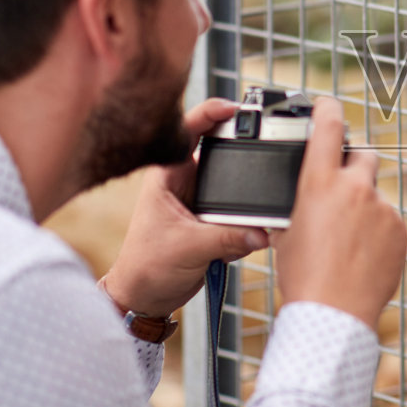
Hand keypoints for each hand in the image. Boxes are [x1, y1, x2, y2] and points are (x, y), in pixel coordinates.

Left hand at [101, 98, 267, 318]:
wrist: (145, 298)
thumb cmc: (146, 267)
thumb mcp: (188, 248)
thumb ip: (227, 239)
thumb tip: (262, 233)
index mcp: (168, 176)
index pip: (188, 129)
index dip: (212, 112)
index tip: (236, 109)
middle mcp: (184, 182)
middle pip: (220, 154)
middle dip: (241, 161)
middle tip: (262, 156)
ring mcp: (199, 201)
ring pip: (233, 188)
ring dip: (243, 205)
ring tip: (243, 221)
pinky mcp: (211, 221)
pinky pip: (238, 214)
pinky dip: (244, 227)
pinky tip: (235, 246)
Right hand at [269, 98, 406, 330]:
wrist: (334, 314)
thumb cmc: (303, 277)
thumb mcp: (286, 233)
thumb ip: (299, 205)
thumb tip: (302, 202)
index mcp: (319, 182)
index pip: (328, 126)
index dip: (327, 108)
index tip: (327, 105)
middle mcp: (355, 187)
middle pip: (362, 154)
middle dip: (352, 163)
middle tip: (340, 185)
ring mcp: (382, 208)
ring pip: (375, 194)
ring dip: (363, 207)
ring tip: (347, 241)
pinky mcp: (400, 229)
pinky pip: (389, 220)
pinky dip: (378, 231)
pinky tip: (362, 255)